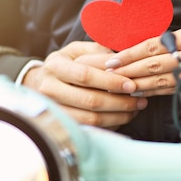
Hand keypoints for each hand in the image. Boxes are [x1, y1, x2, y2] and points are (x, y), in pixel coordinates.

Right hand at [23, 41, 146, 128]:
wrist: (40, 83)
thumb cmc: (67, 64)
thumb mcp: (78, 51)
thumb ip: (98, 53)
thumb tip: (121, 61)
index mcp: (55, 67)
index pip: (86, 76)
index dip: (111, 82)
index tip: (132, 84)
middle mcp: (50, 90)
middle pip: (90, 101)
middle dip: (120, 102)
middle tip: (140, 100)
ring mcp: (54, 110)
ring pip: (91, 119)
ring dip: (118, 116)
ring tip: (135, 109)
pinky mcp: (61, 125)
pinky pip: (90, 130)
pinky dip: (109, 126)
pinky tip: (122, 118)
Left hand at [104, 21, 180, 96]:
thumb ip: (177, 39)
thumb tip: (149, 49)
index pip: (152, 46)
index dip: (130, 55)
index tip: (112, 60)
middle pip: (153, 66)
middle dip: (128, 72)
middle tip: (107, 76)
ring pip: (162, 82)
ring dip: (139, 86)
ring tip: (119, 87)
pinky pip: (176, 90)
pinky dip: (157, 92)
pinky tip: (143, 94)